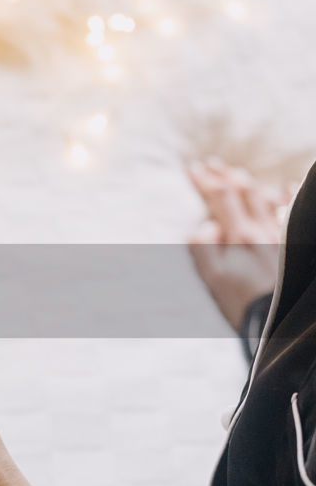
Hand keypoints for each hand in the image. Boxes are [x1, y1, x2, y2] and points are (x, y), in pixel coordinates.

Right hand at [187, 159, 287, 330]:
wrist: (282, 321)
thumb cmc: (242, 303)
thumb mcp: (212, 280)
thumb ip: (203, 248)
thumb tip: (206, 224)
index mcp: (239, 236)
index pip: (220, 197)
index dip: (205, 180)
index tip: (192, 168)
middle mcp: (263, 229)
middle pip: (243, 191)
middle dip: (224, 175)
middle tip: (210, 164)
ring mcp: (282, 234)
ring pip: (266, 197)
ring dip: (249, 183)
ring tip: (237, 174)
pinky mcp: (294, 243)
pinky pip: (291, 211)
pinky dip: (287, 195)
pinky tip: (285, 185)